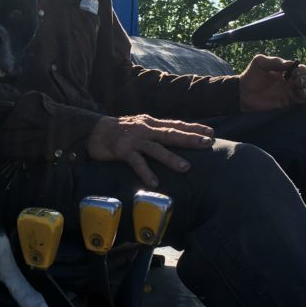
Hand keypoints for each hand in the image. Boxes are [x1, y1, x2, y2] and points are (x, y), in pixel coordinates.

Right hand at [87, 114, 214, 187]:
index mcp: (152, 124)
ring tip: (185, 168)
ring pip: (155, 148)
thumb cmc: (122, 132)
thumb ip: (158, 131)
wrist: (95, 132)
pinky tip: (155, 183)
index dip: (193, 128)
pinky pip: (136, 162)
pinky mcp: (122, 150)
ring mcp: (134, 140)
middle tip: (206, 143)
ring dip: (170, 158)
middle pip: (170, 134)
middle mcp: (145, 129)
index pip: (176, 124)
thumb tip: (179, 136)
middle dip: (189, 138)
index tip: (211, 132)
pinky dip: (146, 172)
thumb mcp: (142, 127)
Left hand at [238, 54, 305, 111]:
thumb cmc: (251, 76)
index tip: (295, 72)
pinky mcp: (289, 103)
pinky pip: (304, 100)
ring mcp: (291, 92)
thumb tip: (290, 63)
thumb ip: (273, 61)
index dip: (303, 70)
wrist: (243, 94)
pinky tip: (300, 95)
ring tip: (300, 89)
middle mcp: (291, 81)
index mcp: (286, 71)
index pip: (302, 69)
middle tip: (297, 81)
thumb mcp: (259, 63)